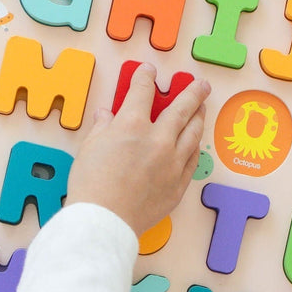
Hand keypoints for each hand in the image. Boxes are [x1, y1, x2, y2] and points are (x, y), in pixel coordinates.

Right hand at [67, 64, 210, 236]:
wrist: (104, 221)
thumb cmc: (91, 185)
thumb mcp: (89, 149)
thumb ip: (102, 128)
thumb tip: (105, 115)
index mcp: (132, 125)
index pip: (142, 92)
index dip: (145, 77)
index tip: (149, 70)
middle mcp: (158, 140)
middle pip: (182, 108)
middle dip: (192, 92)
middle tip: (201, 84)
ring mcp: (172, 163)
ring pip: (193, 133)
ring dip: (199, 117)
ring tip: (202, 108)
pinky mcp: (178, 184)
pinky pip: (192, 160)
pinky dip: (194, 147)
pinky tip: (195, 143)